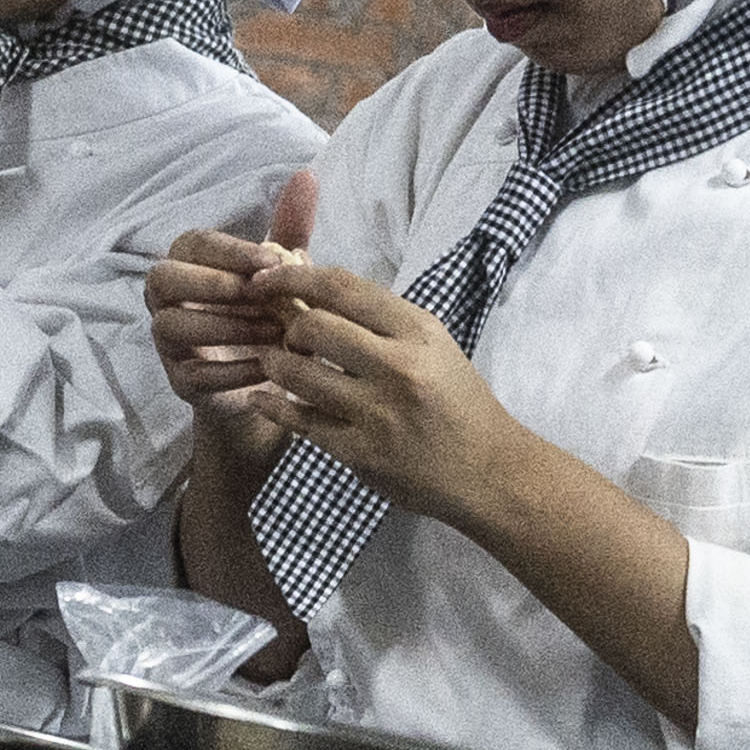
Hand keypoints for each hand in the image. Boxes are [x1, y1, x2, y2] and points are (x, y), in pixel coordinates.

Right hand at [152, 179, 315, 461]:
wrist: (268, 383)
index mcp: (188, 263)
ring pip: (172, 325)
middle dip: (211, 283)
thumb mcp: (283, 271)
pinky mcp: (180, 383)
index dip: (230, 250)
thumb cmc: (267, 314)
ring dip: (224, 326)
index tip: (273, 259)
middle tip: (261, 295)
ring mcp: (168, 343)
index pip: (193, 244)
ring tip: (274, 332)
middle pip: (160, 278)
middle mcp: (167, 299)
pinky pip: (194, 375)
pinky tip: (269, 367)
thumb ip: (290, 227)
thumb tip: (306, 175)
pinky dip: (233, 370)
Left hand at [249, 254, 525, 532]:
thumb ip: (380, 320)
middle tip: (289, 339)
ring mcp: (378, 413)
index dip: (292, 278)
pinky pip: (301, 423)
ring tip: (274, 365)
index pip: (342, 288)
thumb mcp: (432, 346)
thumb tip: (313, 287)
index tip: (264, 280)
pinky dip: (273, 407)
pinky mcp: (361, 453)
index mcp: (419, 331)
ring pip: (299, 375)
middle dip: (287, 328)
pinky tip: (261, 399)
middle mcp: (399, 367)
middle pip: (313, 327)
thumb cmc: (458, 402)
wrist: (488, 471)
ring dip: (275, 365)